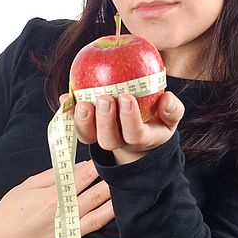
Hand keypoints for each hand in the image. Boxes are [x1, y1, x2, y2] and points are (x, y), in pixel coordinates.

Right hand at [0, 160, 122, 237]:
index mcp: (53, 197)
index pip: (83, 177)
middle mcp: (63, 216)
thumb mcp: (28, 185)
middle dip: (112, 183)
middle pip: (95, 196)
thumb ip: (54, 175)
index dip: (98, 166)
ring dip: (115, 208)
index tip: (111, 155)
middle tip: (128, 171)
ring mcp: (65, 235)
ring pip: (97, 220)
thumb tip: (79, 166)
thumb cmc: (10, 210)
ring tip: (131, 197)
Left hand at [60, 91, 184, 164]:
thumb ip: (172, 109)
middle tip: (105, 98)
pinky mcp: (87, 130)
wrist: (139, 130)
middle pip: (109, 139)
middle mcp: (119, 141)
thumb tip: (167, 99)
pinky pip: (74, 124)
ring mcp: (101, 137)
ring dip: (83, 121)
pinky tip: (65, 97)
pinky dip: (68, 112)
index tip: (127, 97)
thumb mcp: (170, 115)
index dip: (129, 119)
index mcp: (142, 138)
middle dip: (105, 120)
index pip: (135, 134)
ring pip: (88, 136)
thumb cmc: (156, 117)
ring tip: (83, 103)